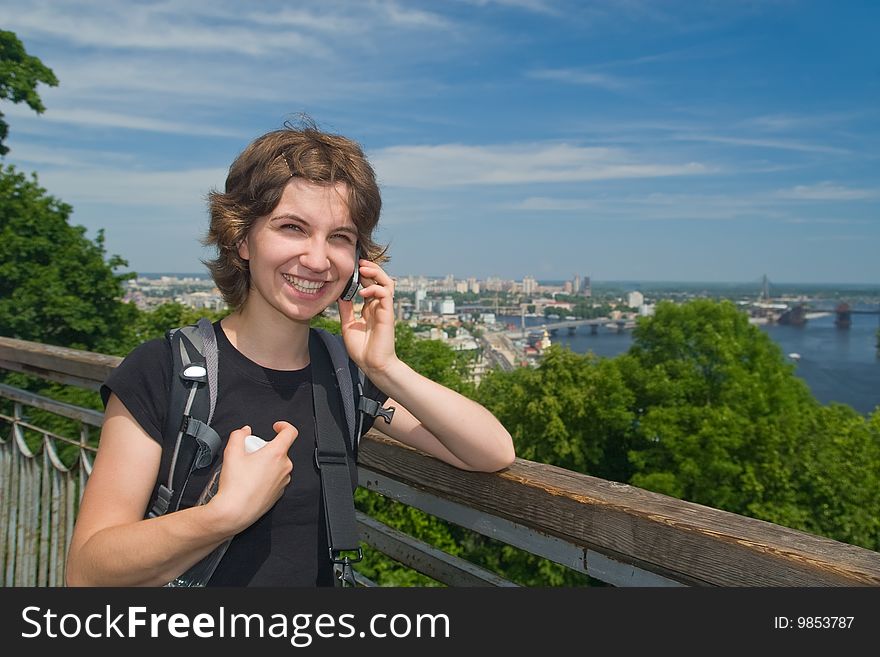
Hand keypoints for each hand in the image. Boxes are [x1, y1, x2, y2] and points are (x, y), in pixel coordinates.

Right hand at [208, 421, 295, 533]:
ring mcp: (283, 481)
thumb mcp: (231, 453)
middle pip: (279, 450)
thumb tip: (244, 431)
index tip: (276, 427)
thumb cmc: (236, 485)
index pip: (290, 432)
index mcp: (276, 454)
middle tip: (250, 454)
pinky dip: (266, 476)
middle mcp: (284, 467)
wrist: (235, 512)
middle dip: (265, 449)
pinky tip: (251, 482)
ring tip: (248, 470)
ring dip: (266, 463)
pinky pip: (275, 478)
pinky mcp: (279, 493)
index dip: (284, 426)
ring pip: (277, 465)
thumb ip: (238, 436)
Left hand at [338, 259, 398, 377]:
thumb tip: (339, 295)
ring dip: (376, 273)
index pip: (370, 284)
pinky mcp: (388, 314)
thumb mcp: (348, 325)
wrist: (373, 365)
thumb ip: (346, 310)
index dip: (363, 274)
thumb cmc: (362, 349)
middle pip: (380, 279)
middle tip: (358, 262)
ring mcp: (384, 309)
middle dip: (370, 268)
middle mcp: (378, 306)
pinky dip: (375, 289)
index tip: (352, 267)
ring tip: (363, 269)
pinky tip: (363, 292)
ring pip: (387, 283)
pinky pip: (386, 295)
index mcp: (370, 308)